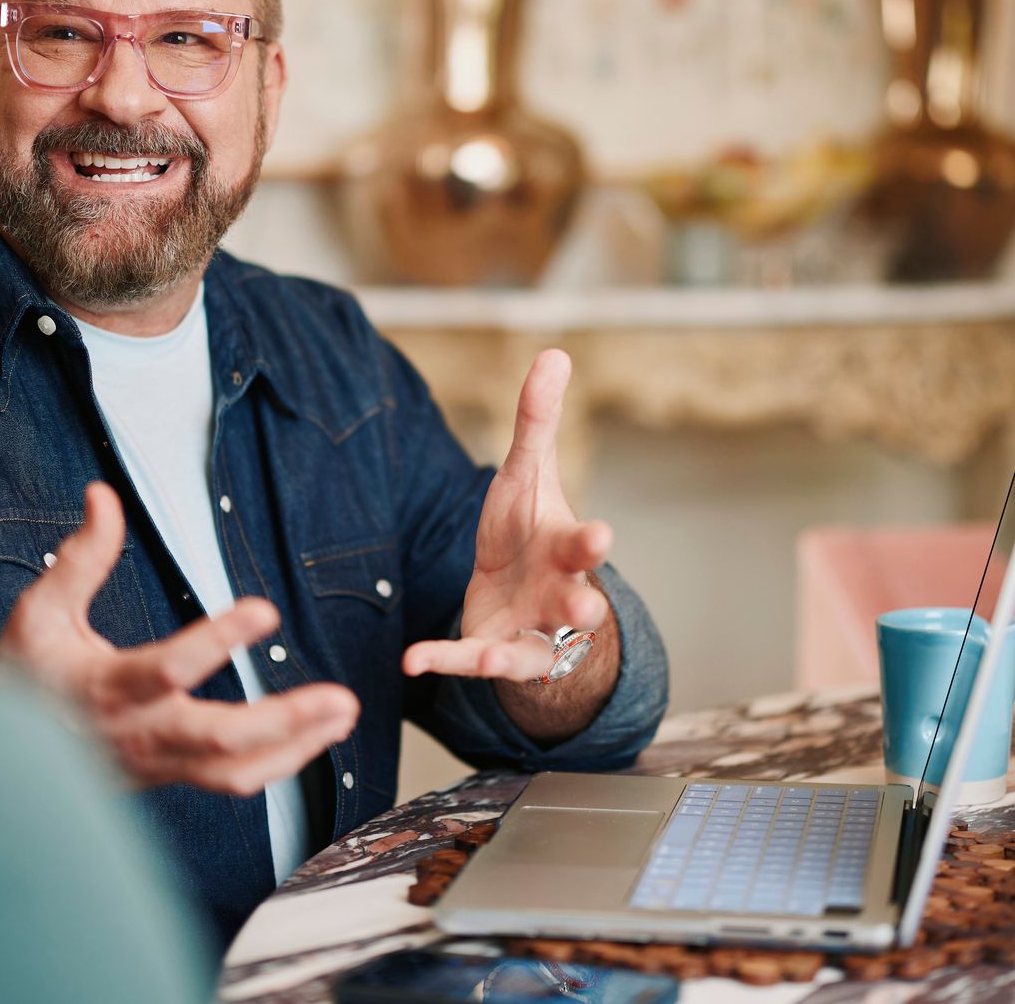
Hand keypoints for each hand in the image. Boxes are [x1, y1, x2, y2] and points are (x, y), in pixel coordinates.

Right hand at [0, 482, 358, 794]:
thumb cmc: (23, 677)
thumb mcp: (39, 613)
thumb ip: (80, 558)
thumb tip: (104, 494)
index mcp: (106, 689)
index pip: (169, 669)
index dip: (218, 641)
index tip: (265, 609)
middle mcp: (139, 733)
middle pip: (218, 739)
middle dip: (285, 720)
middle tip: (341, 697)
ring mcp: (158, 763)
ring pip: (234, 770)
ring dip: (296, 746)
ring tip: (344, 715)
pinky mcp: (171, 777)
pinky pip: (231, 781)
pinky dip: (280, 764)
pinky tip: (316, 739)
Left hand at [403, 349, 612, 683]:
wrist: (519, 594)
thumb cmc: (531, 531)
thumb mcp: (529, 474)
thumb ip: (539, 421)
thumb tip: (554, 352)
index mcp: (568, 548)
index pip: (585, 543)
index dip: (593, 540)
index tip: (601, 534)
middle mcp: (559, 594)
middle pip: (577, 601)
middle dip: (581, 604)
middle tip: (585, 606)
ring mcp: (531, 630)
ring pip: (530, 649)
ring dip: (512, 655)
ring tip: (492, 662)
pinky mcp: (494, 651)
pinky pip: (472, 660)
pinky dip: (445, 661)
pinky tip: (413, 661)